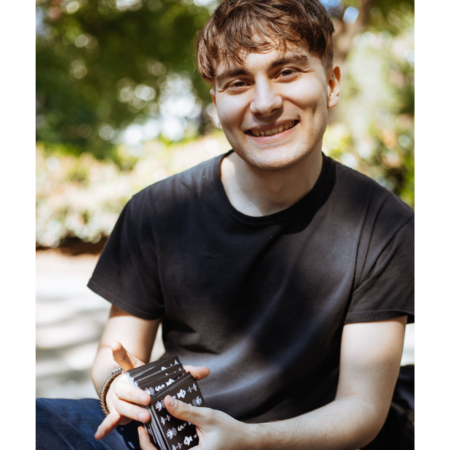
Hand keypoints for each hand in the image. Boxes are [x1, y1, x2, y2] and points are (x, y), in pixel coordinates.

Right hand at [95, 341, 210, 440]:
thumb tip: (207, 370)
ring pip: (121, 404)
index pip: (127, 361)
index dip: (120, 352)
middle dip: (136, 393)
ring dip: (131, 411)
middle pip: (126, 387)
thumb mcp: (169, 377)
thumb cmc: (154, 385)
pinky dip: (105, 427)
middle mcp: (124, 384)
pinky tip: (99, 436)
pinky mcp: (117, 412)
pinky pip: (111, 419)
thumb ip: (187, 373)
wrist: (134, 396)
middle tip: (148, 399)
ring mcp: (119, 399)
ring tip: (144, 417)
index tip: (115, 345)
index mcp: (136, 372)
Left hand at [137, 395, 253, 449]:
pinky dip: (168, 441)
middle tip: (143, 426)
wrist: (244, 441)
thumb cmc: (229, 431)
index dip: (146, 445)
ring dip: (158, 442)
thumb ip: (186, 411)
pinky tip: (166, 427)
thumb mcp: (207, 417)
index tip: (142, 429)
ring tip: (152, 425)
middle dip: (149, 443)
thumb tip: (166, 401)